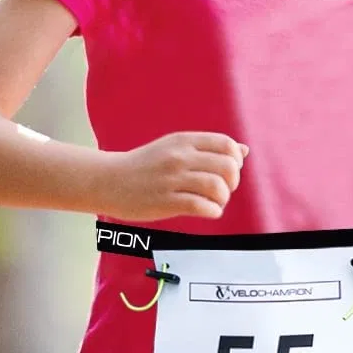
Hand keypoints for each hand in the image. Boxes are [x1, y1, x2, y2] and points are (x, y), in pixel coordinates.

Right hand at [103, 131, 248, 223]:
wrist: (109, 180)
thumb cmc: (145, 166)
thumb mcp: (174, 147)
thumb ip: (208, 149)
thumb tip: (244, 151)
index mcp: (184, 141)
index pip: (226, 145)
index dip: (235, 160)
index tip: (227, 171)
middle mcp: (180, 157)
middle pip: (227, 166)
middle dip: (232, 182)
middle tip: (223, 189)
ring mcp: (172, 179)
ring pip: (217, 187)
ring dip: (223, 198)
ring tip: (214, 202)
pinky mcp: (165, 202)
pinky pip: (202, 206)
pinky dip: (212, 211)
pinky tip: (206, 211)